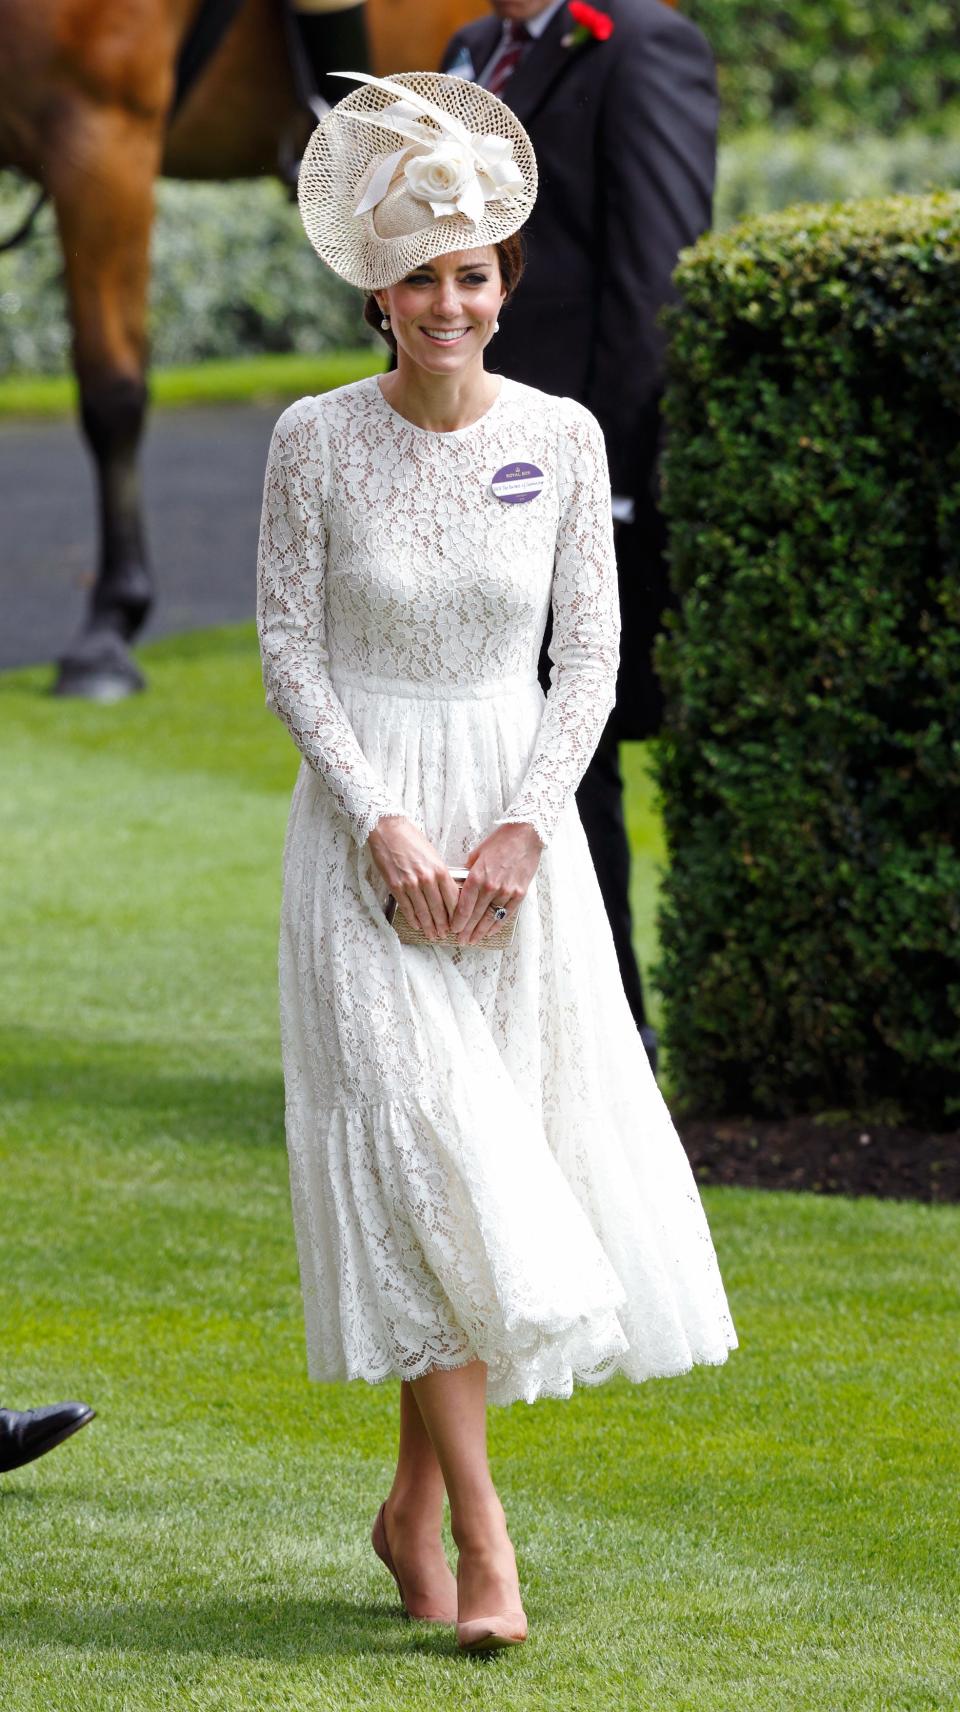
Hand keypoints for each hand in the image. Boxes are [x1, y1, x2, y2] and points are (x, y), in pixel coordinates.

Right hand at [368, 815, 459, 942]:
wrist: (388, 830)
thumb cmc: (412, 840)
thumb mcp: (433, 855)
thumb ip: (441, 874)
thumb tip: (447, 893)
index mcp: (440, 870)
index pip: (453, 900)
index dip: (456, 915)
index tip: (457, 923)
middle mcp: (427, 879)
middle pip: (439, 909)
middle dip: (443, 925)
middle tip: (444, 935)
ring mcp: (410, 884)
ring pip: (423, 912)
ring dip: (429, 926)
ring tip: (432, 935)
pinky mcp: (396, 886)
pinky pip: (407, 908)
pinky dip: (413, 918)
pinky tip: (417, 925)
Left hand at [450, 822, 543, 945]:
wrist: (525, 836)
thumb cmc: (500, 842)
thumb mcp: (476, 855)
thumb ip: (468, 873)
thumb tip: (459, 886)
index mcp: (477, 877)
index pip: (464, 907)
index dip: (457, 922)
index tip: (453, 929)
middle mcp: (491, 887)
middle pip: (475, 916)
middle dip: (466, 931)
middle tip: (461, 940)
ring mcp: (506, 892)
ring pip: (490, 918)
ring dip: (480, 932)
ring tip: (473, 940)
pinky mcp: (519, 894)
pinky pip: (506, 914)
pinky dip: (497, 925)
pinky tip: (490, 932)